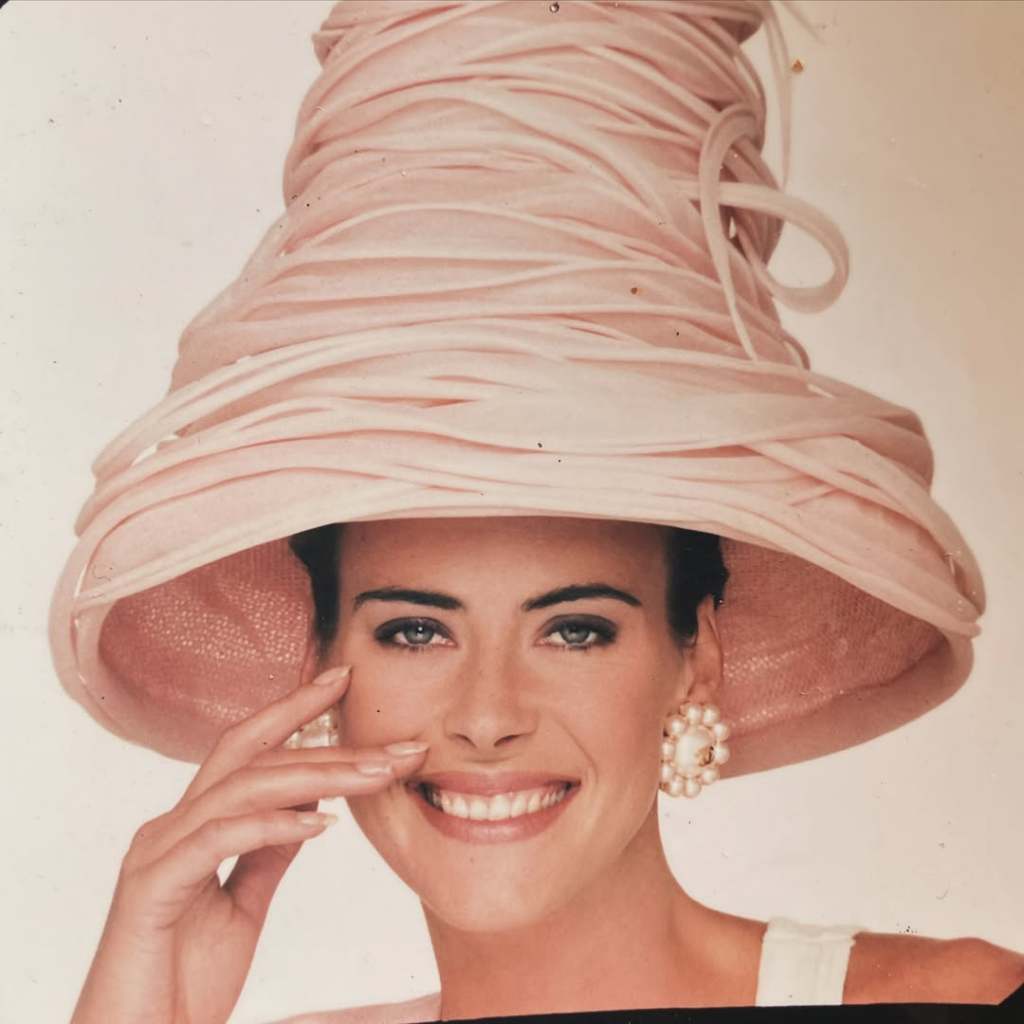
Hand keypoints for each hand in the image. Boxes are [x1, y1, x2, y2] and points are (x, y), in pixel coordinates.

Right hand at [70, 665, 427, 1023]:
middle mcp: (171, 826)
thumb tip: (311, 807)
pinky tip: (321, 823)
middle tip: (391, 737)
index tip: (345, 681)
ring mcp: (156, 852)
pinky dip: (274, 824)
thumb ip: (269, 853)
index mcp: (193, 826)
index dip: (295, 710)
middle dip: (319, 730)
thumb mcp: (243, 907)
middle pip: (248, 753)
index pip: (249, 750)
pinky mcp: (151, 888)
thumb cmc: (183, 981)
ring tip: (376, 775)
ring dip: (316, 775)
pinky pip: (218, 840)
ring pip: (242, 787)